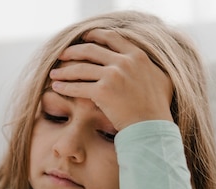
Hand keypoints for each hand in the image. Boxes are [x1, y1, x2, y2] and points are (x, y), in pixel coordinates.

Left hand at [49, 28, 172, 131]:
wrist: (152, 127)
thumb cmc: (157, 108)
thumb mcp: (161, 79)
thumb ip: (149, 66)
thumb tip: (143, 62)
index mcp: (137, 55)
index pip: (111, 37)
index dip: (94, 35)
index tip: (83, 38)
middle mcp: (124, 61)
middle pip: (91, 50)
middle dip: (73, 51)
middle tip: (62, 55)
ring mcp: (113, 75)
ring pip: (81, 68)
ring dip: (64, 70)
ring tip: (54, 73)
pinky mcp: (102, 92)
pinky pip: (78, 87)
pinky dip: (65, 86)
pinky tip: (57, 87)